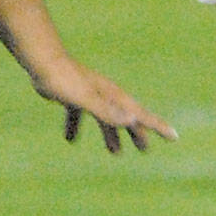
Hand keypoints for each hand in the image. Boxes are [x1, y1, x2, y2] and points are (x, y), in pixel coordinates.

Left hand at [31, 53, 177, 152]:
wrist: (41, 61)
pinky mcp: (73, 95)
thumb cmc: (64, 80)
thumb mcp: (87, 99)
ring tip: (115, 153)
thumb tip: (132, 119)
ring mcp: (89, 94)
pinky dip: (77, 127)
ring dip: (111, 134)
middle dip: (136, 133)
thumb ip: (108, 111)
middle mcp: (105, 95)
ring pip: (105, 118)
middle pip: (126, 117)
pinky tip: (70, 139)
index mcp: (113, 97)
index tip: (174, 137)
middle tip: (144, 149)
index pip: (141, 115)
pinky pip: (80, 115)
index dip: (158, 127)